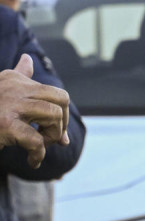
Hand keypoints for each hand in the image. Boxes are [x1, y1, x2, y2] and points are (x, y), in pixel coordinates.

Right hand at [0, 54, 69, 168]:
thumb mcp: (1, 90)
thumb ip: (18, 77)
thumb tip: (28, 60)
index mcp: (15, 80)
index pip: (57, 94)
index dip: (63, 115)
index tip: (57, 131)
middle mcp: (14, 88)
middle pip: (62, 99)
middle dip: (63, 122)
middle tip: (50, 137)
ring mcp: (9, 105)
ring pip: (53, 115)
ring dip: (52, 137)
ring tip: (39, 146)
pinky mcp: (5, 125)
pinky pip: (37, 140)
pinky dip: (39, 155)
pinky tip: (31, 160)